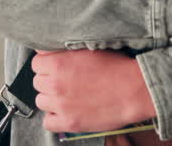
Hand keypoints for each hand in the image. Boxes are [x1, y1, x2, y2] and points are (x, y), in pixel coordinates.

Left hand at [31, 49, 155, 133]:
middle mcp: (56, 84)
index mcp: (59, 63)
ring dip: (51, 99)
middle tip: (65, 81)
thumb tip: (48, 51)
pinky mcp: (69, 122)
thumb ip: (65, 50)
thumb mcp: (89, 48)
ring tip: (67, 96)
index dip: (47, 64)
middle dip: (48, 80)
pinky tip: (66, 111)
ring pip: (40, 101)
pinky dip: (54, 118)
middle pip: (37, 82)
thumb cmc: (116, 67)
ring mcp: (61, 105)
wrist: (134, 90)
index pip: (36, 62)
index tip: (55, 67)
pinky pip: (47, 122)